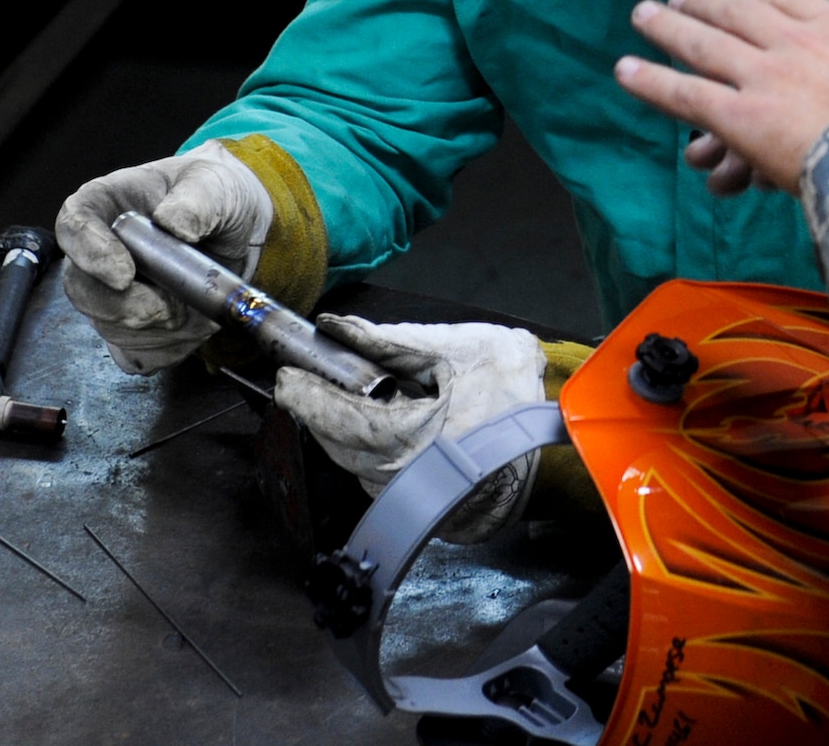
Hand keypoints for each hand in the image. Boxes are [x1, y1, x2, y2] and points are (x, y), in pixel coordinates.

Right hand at [56, 141, 272, 373]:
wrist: (237, 228)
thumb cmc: (214, 195)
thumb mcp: (215, 184)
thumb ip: (196, 200)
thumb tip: (173, 224)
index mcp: (106, 204)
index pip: (73, 226)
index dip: (91, 254)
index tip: (124, 274)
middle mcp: (97, 252)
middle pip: (82, 290)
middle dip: (127, 307)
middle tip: (171, 305)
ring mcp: (110, 294)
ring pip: (109, 327)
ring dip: (157, 328)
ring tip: (195, 304)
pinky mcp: (132, 328)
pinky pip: (137, 353)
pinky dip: (171, 347)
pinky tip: (195, 324)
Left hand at [276, 317, 546, 537]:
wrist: (541, 449)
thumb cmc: (507, 399)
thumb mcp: (459, 350)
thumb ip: (394, 340)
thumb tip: (341, 329)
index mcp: (406, 436)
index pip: (334, 417)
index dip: (305, 394)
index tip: (288, 373)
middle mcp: (394, 475)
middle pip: (333, 440)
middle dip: (316, 406)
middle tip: (301, 375)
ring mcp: (399, 492)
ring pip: (347, 457)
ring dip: (336, 425)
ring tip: (335, 390)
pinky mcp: (407, 499)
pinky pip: (367, 468)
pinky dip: (360, 442)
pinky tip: (370, 417)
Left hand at [615, 0, 828, 195]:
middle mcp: (797, 41)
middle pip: (739, 12)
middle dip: (704, 2)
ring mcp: (765, 75)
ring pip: (704, 43)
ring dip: (668, 28)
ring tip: (643, 18)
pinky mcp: (741, 116)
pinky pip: (684, 93)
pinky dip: (650, 81)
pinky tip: (624, 71)